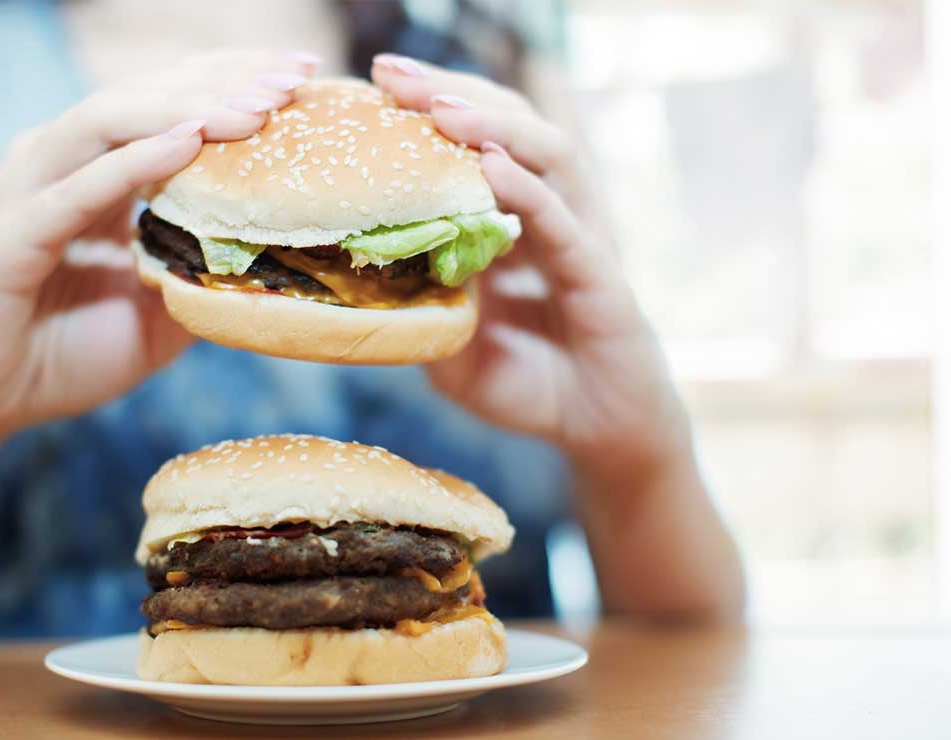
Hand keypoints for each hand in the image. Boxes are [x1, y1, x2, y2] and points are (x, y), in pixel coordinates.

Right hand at [0, 51, 318, 442]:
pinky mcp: (10, 235)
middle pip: (147, 97)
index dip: (232, 81)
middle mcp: (62, 165)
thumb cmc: (68, 353)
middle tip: (292, 77)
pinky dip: (132, 162)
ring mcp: (30, 191)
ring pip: (109, 122)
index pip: (170, 105)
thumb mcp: (160, 316)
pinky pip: (76, 190)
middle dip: (223, 82)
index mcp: (98, 172)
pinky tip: (186, 141)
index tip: (301, 72)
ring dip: (186, 109)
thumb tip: (276, 258)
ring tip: (254, 107)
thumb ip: (202, 276)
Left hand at [372, 55, 691, 476]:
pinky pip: (565, 224)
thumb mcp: (454, 347)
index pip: (469, 147)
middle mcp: (548, 215)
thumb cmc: (528, 385)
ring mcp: (579, 239)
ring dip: (493, 126)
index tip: (371, 85)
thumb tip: (373, 264)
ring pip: (547, 156)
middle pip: (506, 130)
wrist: (598, 433)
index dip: (426, 112)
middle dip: (449, 95)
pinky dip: (529, 192)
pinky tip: (492, 166)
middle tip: (392, 73)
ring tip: (440, 108)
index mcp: (509, 223)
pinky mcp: (601, 277)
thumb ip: (425, 306)